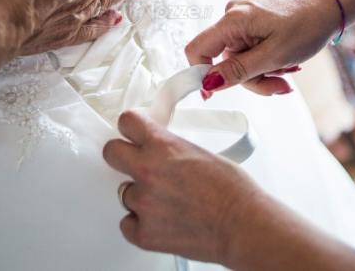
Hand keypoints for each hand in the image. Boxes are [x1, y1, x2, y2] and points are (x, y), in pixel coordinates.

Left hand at [103, 110, 264, 264]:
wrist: (243, 226)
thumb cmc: (233, 192)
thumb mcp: (201, 153)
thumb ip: (172, 149)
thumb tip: (162, 151)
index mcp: (163, 146)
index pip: (127, 121)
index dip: (130, 127)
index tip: (133, 132)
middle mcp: (147, 171)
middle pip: (111, 153)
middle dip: (122, 155)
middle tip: (135, 162)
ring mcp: (143, 203)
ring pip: (124, 192)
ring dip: (140, 195)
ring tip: (167, 200)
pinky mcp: (144, 233)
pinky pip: (127, 223)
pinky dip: (140, 223)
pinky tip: (160, 219)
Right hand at [185, 0, 339, 96]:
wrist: (330, 6)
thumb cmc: (307, 25)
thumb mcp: (273, 56)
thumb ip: (238, 71)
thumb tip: (208, 83)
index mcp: (233, 19)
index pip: (196, 48)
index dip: (202, 74)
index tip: (216, 94)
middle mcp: (232, 15)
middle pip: (223, 60)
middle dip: (249, 78)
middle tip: (279, 84)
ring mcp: (242, 18)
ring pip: (238, 59)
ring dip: (262, 72)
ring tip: (287, 70)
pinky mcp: (252, 22)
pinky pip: (249, 50)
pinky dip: (265, 61)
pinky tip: (285, 60)